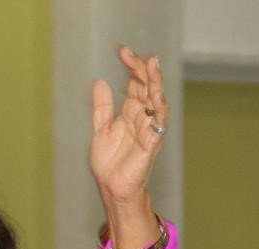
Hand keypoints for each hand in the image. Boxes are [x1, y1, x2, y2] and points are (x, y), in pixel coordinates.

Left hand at [89, 46, 168, 246]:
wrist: (111, 187)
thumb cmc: (108, 163)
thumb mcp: (100, 129)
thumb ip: (102, 107)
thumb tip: (99, 82)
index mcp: (130, 112)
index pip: (135, 83)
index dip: (131, 67)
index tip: (122, 51)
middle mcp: (142, 117)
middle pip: (147, 87)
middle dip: (142, 69)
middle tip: (132, 54)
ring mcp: (149, 128)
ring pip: (156, 100)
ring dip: (154, 82)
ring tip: (151, 64)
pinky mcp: (152, 142)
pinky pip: (159, 122)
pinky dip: (159, 108)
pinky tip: (156, 95)